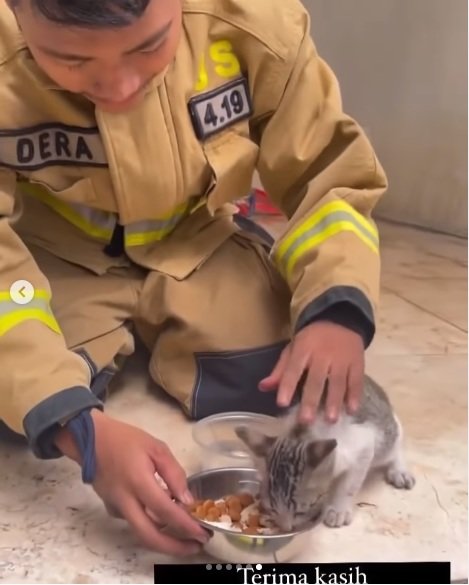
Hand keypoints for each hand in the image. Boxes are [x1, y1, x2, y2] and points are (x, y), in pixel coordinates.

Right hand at [55, 410, 209, 555]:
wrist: (91, 439)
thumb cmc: (126, 439)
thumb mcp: (156, 448)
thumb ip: (174, 473)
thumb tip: (186, 500)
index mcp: (139, 482)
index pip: (166, 512)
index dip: (186, 525)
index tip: (203, 533)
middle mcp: (125, 501)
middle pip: (149, 536)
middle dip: (174, 547)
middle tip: (195, 547)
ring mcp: (116, 507)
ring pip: (140, 532)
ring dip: (163, 539)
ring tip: (185, 535)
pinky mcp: (111, 508)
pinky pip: (133, 521)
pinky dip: (150, 524)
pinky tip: (163, 517)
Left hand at [259, 321, 363, 422]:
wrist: (340, 319)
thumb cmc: (312, 340)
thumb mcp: (294, 349)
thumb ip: (281, 370)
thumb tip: (263, 387)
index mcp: (303, 349)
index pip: (293, 369)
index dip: (287, 386)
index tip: (282, 403)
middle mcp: (323, 354)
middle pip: (317, 379)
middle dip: (311, 400)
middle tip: (306, 420)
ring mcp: (342, 358)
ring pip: (338, 381)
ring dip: (334, 401)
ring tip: (331, 420)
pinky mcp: (358, 362)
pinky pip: (357, 380)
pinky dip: (355, 395)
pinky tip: (352, 410)